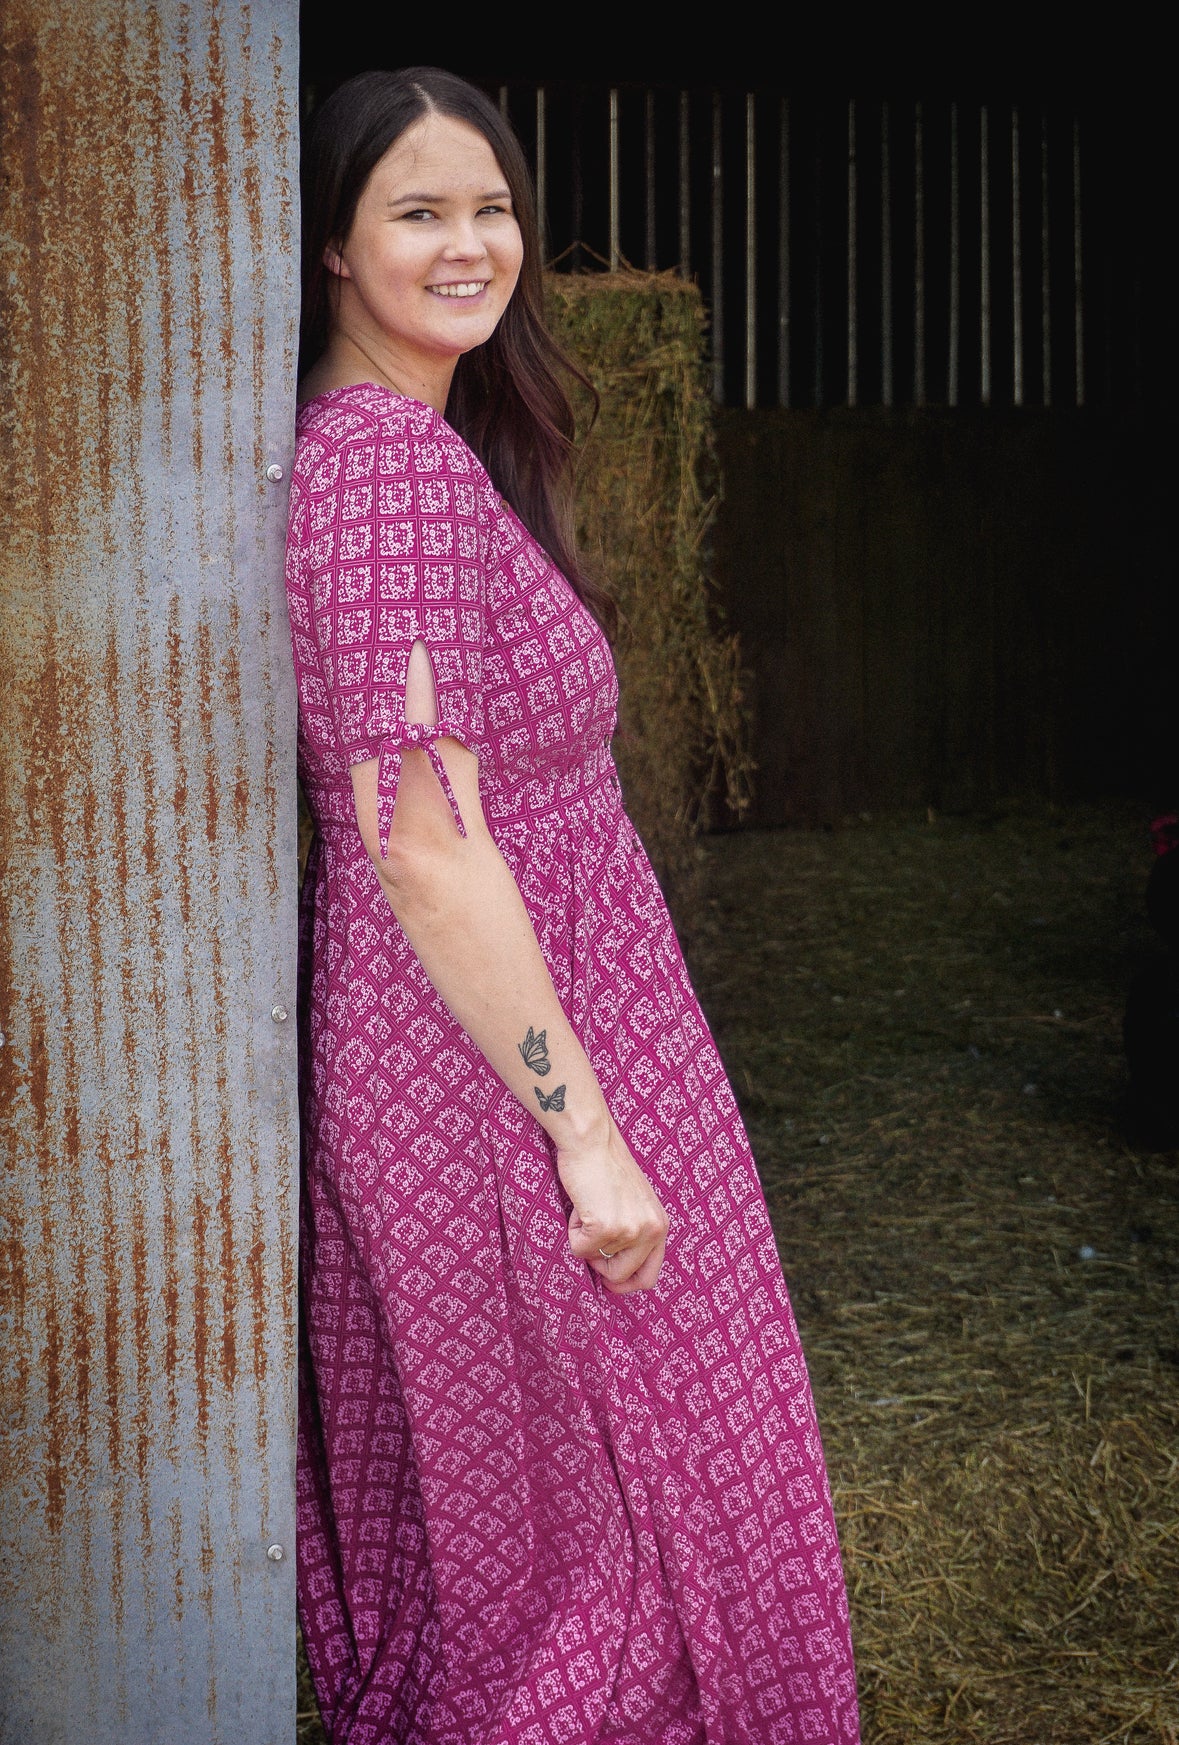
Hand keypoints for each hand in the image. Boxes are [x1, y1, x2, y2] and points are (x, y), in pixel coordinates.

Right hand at [556, 1122, 668, 1293]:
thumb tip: (614, 1272)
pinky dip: (572, 1230)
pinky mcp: (605, 1227)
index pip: (650, 1276)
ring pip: (594, 1260)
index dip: (626, 1284)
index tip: (608, 1283)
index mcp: (660, 1226)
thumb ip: (634, 1233)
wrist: (592, 1141)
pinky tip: (581, 1205)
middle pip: (622, 1277)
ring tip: (589, 1205)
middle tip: (590, 1239)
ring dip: (584, 1236)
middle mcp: (651, 1231)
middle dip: (600, 1266)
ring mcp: (629, 1231)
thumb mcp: (635, 1204)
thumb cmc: (607, 1166)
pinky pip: (578, 1248)